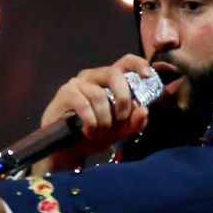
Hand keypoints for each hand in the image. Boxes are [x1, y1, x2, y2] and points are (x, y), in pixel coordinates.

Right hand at [34, 54, 154, 172]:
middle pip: (113, 73)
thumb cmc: (94, 134)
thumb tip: (143, 110)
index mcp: (108, 80)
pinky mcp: (65, 94)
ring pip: (99, 95)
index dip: (138, 64)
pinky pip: (84, 105)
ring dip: (104, 119)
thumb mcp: (120, 130)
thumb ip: (135, 121)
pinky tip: (88, 131)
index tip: (147, 76)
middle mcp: (93, 76)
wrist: (68, 150)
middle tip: (121, 118)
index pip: (125, 62)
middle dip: (123, 98)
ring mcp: (77, 83)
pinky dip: (91, 122)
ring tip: (100, 131)